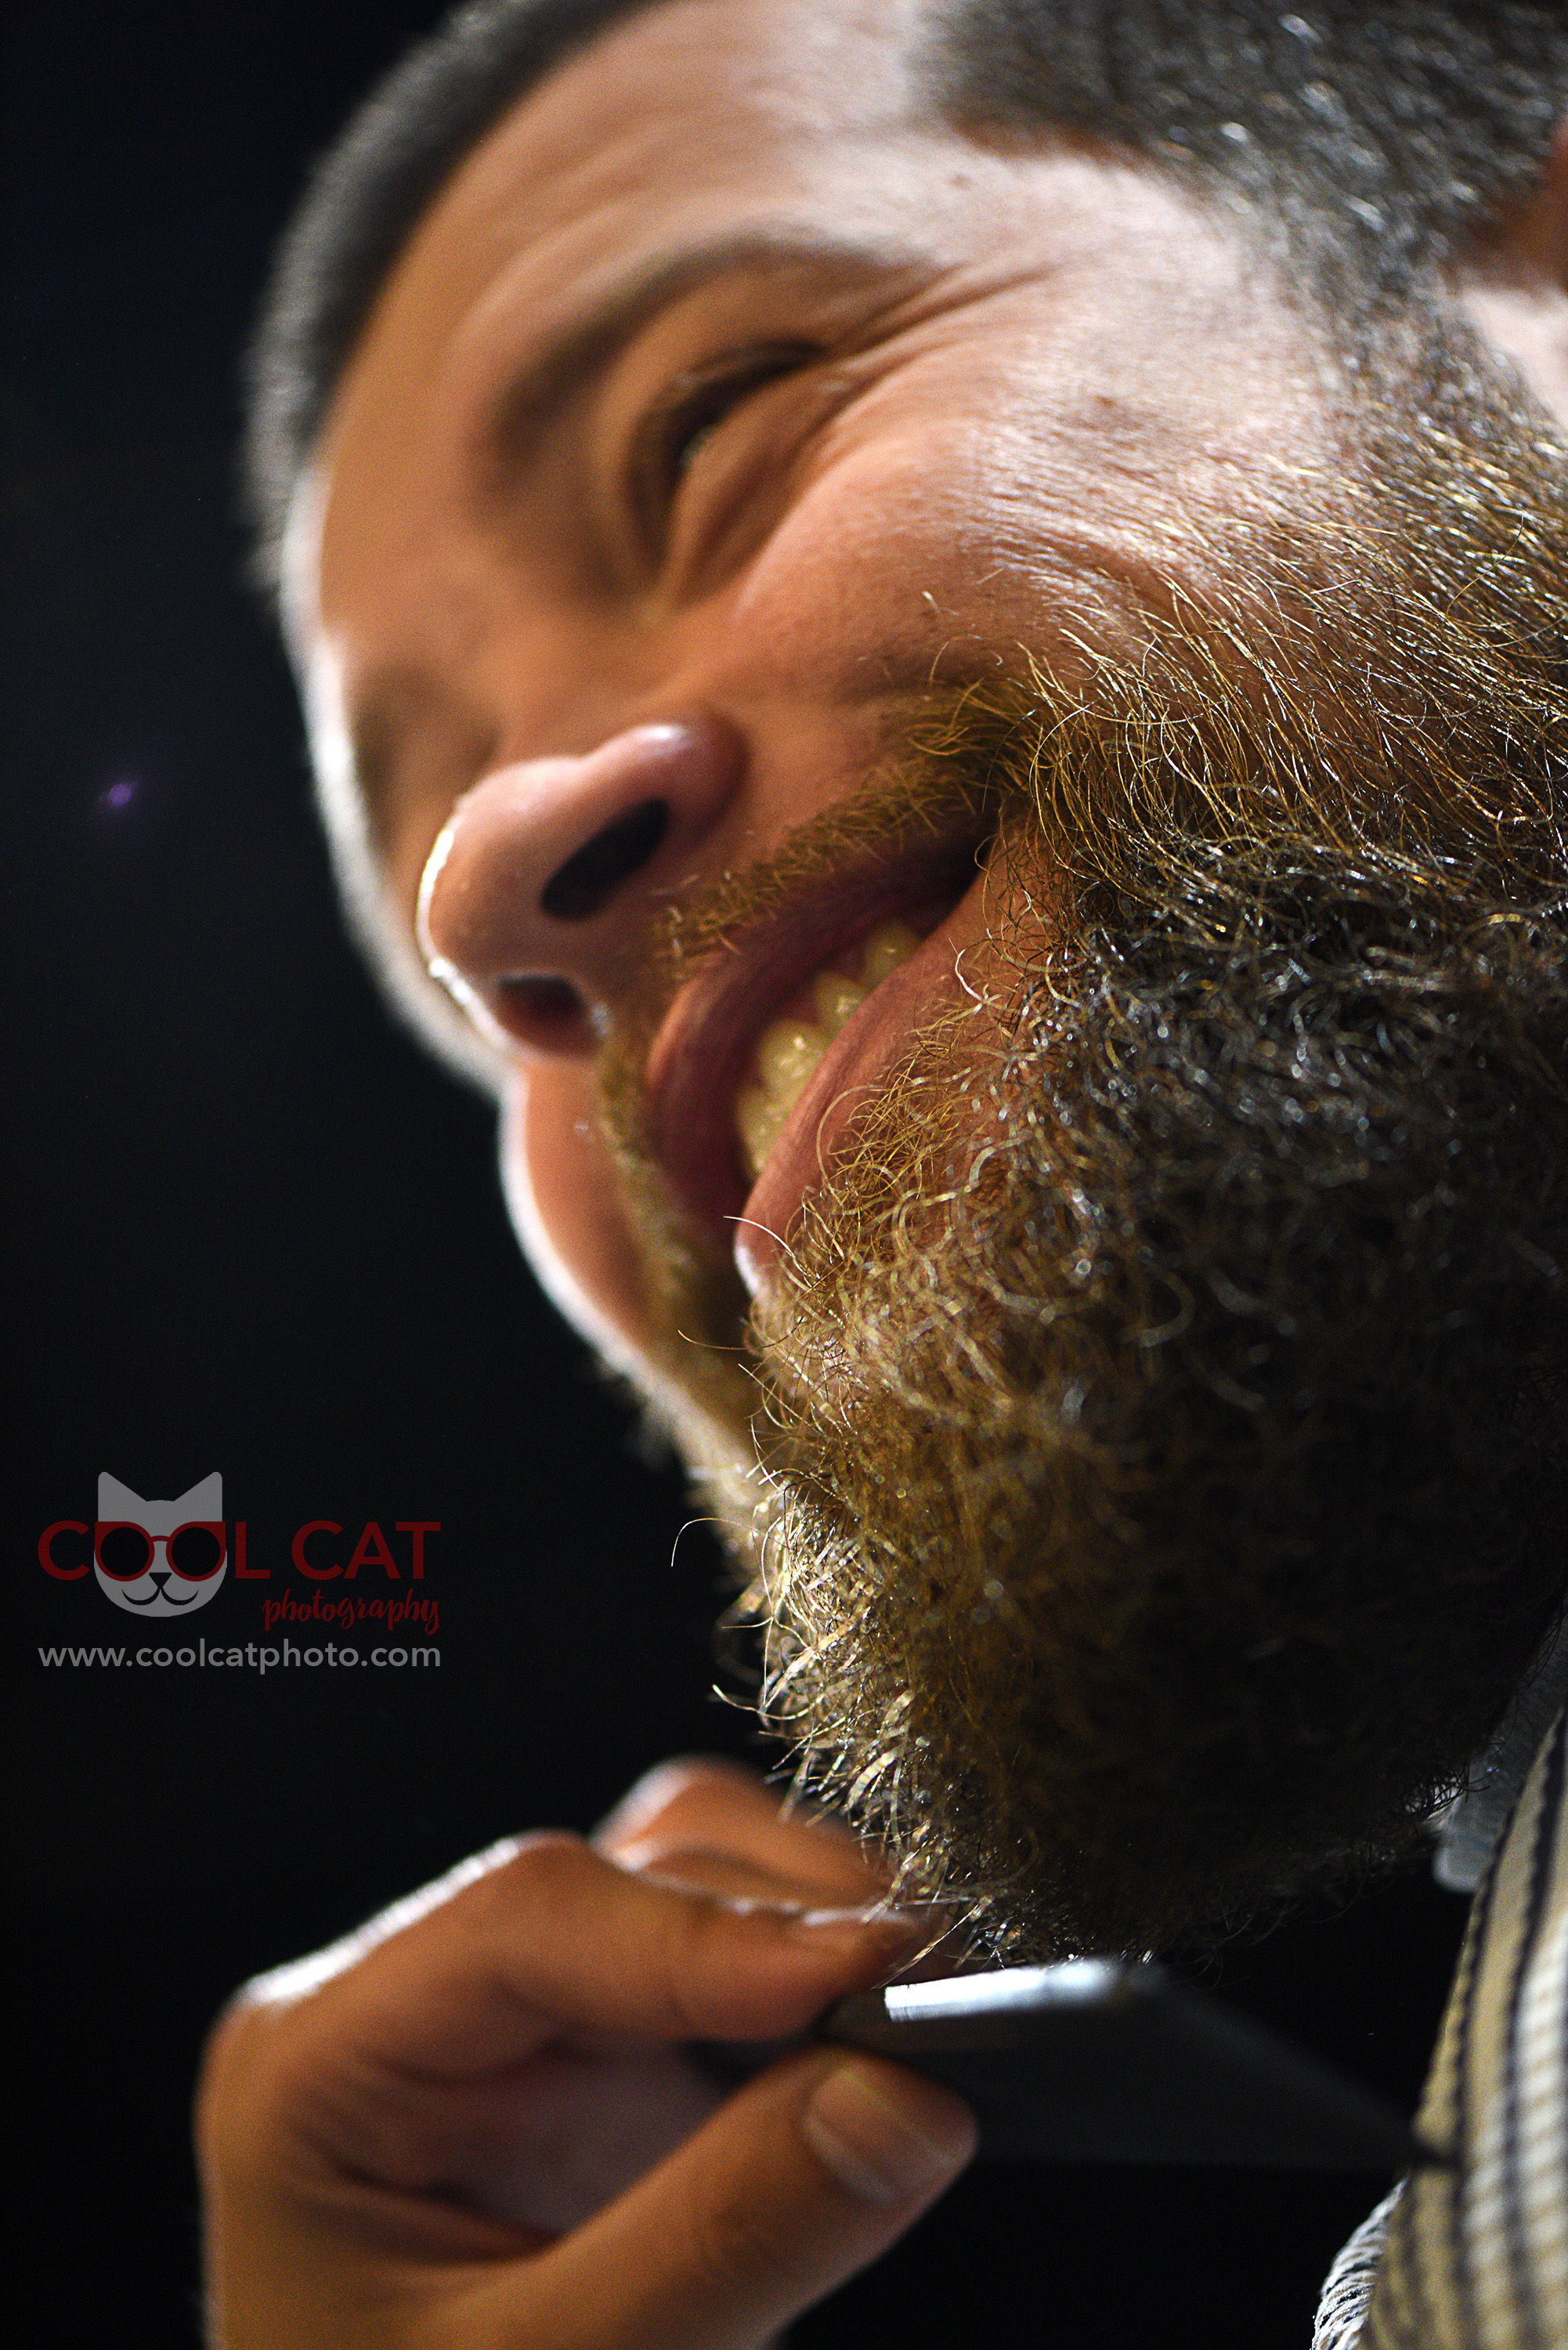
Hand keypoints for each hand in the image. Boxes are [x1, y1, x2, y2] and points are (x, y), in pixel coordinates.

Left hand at [196, 1758, 975, 2347]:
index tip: (862, 1971)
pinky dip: (817, 1988)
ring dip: (816, 1927)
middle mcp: (417, 2008)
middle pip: (624, 1874)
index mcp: (322, 2064)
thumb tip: (902, 2102)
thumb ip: (717, 2245)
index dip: (705, 1934)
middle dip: (788, 1925)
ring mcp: (520, 2032)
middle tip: (941, 1997)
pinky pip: (727, 1968)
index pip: (524, 1915)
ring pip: (688, 1879)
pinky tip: (883, 2045)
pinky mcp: (611, 2074)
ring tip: (929, 2011)